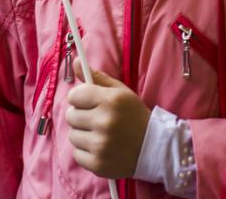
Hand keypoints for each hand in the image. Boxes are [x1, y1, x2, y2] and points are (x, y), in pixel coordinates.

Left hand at [65, 58, 151, 178]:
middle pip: (70, 116)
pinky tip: (100, 148)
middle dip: (80, 116)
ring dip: (82, 134)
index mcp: (111, 100)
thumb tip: (74, 61)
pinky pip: (76, 154)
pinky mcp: (97, 164)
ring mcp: (100, 145)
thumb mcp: (120, 92)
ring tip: (99, 134)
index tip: (88, 103)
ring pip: (72, 135)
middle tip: (95, 119)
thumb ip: (96, 77)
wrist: (154, 148)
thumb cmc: (134, 115)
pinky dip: (86, 152)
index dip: (80, 98)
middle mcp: (104, 122)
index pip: (74, 96)